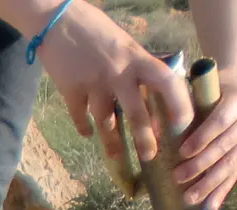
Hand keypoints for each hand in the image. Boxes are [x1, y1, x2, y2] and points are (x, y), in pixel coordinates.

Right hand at [33, 1, 192, 164]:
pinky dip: (83, 127)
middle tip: (150, 157)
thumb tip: (150, 90)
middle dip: (145, 139)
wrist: (57, 22)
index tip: (181, 125)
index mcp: (137, 58)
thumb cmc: (95, 30)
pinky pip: (78, 115)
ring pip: (105, 121)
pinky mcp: (69, 89)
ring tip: (115, 157)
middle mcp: (117, 73)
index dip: (178, 105)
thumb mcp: (126, 43)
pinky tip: (87, 134)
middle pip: (136, 113)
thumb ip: (137, 66)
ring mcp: (92, 83)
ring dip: (111, 143)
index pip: (166, 83)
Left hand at [177, 69, 236, 208]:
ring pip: (231, 163)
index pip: (220, 120)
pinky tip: (211, 206)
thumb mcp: (197, 91)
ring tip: (190, 199)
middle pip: (225, 146)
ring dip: (211, 184)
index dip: (204, 136)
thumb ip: (181, 105)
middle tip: (178, 178)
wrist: (233, 90)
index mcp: (233, 101)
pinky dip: (223, 191)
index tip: (183, 151)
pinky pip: (236, 174)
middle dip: (202, 164)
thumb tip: (148, 124)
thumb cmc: (207, 91)